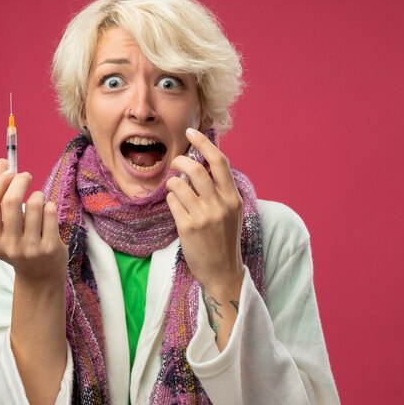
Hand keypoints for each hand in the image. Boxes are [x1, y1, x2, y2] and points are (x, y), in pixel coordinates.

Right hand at [0, 159, 67, 288]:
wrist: (41, 277)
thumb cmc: (21, 243)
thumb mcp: (7, 226)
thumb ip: (2, 195)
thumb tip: (2, 162)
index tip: (9, 172)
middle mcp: (9, 247)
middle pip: (11, 202)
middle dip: (20, 181)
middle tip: (26, 176)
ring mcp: (31, 249)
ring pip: (35, 204)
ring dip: (38, 195)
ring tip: (39, 199)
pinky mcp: (50, 247)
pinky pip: (50, 212)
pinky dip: (50, 205)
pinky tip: (48, 212)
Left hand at [166, 129, 244, 291]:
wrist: (222, 272)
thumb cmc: (224, 240)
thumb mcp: (230, 213)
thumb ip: (220, 191)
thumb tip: (203, 165)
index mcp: (232, 198)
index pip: (219, 162)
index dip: (204, 143)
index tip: (191, 132)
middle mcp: (220, 205)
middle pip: (195, 169)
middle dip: (180, 161)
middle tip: (175, 163)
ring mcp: (203, 216)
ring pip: (179, 184)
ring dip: (172, 182)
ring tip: (175, 189)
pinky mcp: (188, 227)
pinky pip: (172, 201)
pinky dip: (170, 199)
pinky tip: (176, 206)